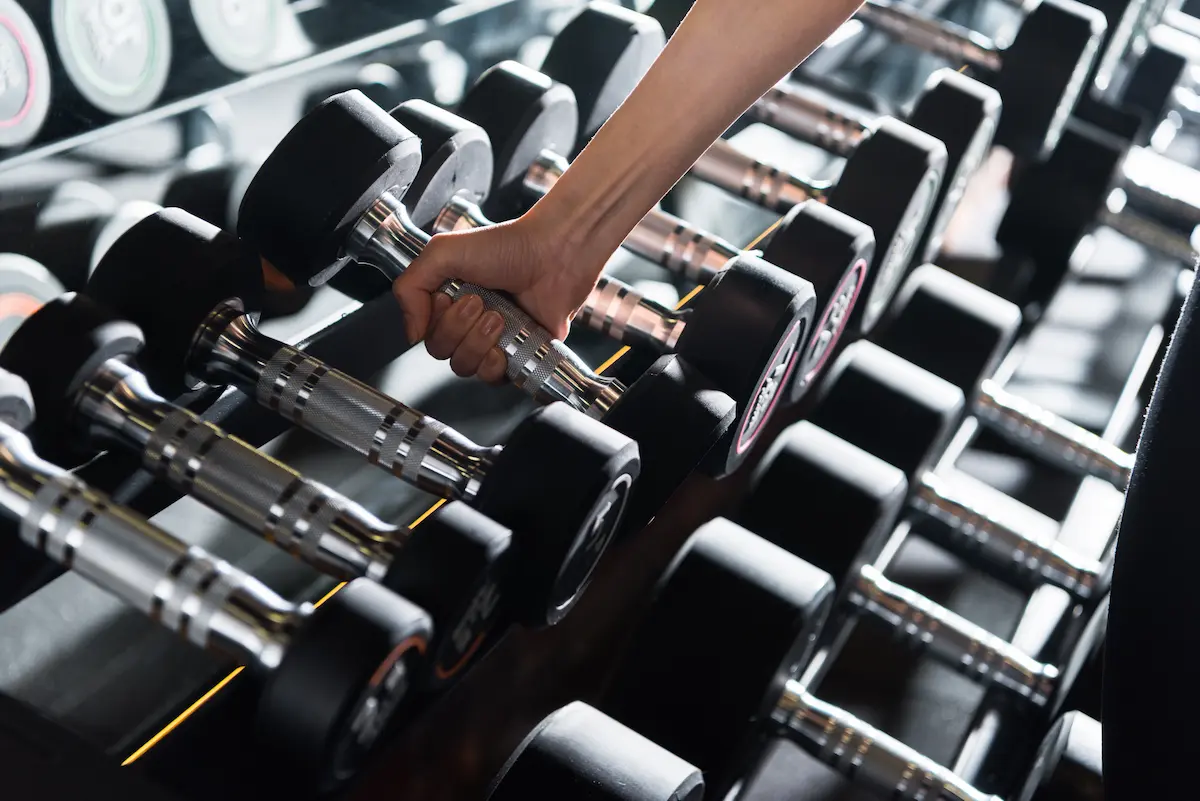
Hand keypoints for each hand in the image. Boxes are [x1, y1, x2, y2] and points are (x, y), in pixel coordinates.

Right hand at [392, 212, 603, 383]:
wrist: (555, 254)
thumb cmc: (507, 246)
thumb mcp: (442, 252)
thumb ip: (410, 288)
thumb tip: (412, 334)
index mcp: (449, 298)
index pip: (425, 331)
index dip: (436, 320)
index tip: (451, 296)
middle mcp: (468, 321)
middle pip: (441, 351)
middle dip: (457, 329)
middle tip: (479, 302)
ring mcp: (493, 339)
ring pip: (464, 367)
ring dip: (477, 343)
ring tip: (498, 317)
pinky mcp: (517, 354)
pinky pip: (493, 378)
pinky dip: (494, 366)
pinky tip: (504, 345)